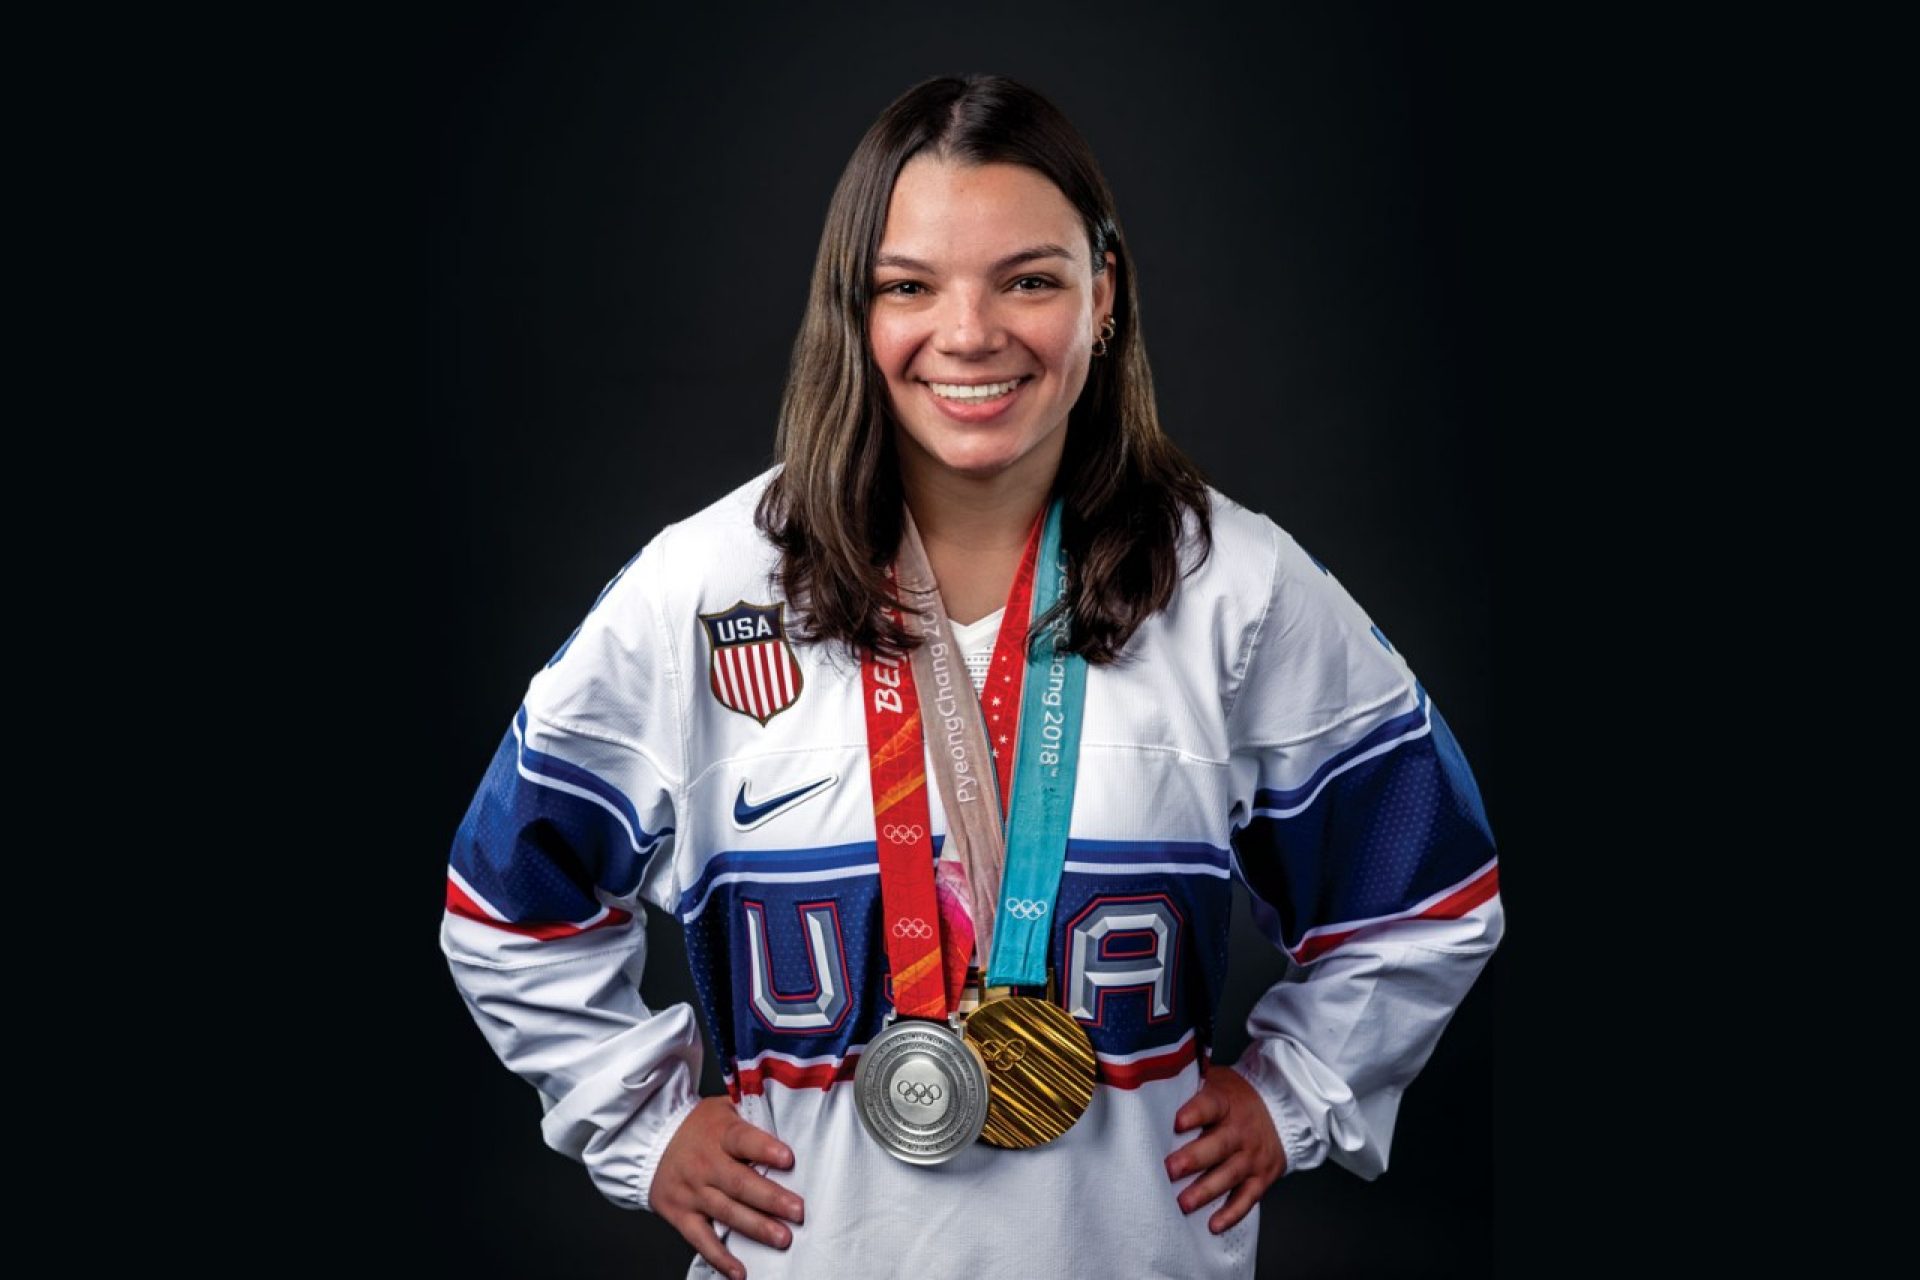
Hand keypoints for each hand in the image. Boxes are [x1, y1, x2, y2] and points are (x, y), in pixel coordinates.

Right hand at [652, 1096, 804, 1279]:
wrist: (650, 1142)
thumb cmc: (699, 1126)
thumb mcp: (723, 1108)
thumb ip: (752, 1115)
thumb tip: (791, 1116)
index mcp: (719, 1133)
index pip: (743, 1140)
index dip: (765, 1149)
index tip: (788, 1158)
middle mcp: (705, 1163)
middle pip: (739, 1182)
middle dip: (771, 1198)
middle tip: (798, 1211)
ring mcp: (692, 1192)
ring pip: (726, 1212)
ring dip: (756, 1227)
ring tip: (782, 1238)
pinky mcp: (681, 1214)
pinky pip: (701, 1240)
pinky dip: (720, 1258)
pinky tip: (740, 1271)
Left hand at [1165, 1063, 1287, 1233]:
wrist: (1282, 1110)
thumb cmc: (1234, 1098)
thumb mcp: (1216, 1081)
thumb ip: (1189, 1087)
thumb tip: (1150, 1083)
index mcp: (1226, 1102)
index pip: (1210, 1105)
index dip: (1194, 1114)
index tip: (1176, 1123)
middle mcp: (1241, 1130)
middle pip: (1219, 1145)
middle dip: (1193, 1159)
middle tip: (1170, 1170)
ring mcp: (1252, 1156)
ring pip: (1230, 1175)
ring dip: (1206, 1191)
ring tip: (1183, 1204)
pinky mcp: (1261, 1178)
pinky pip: (1246, 1199)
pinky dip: (1231, 1214)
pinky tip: (1213, 1225)